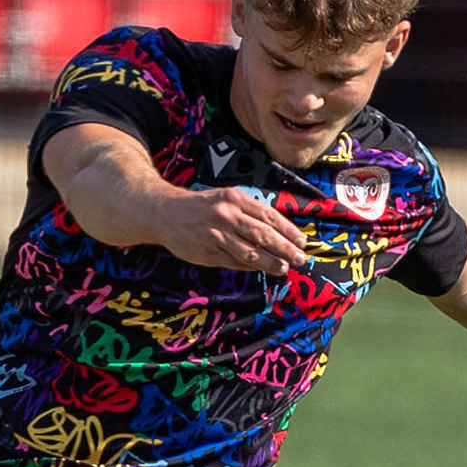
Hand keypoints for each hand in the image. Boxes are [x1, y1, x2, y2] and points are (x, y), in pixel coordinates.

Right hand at [154, 186, 309, 272]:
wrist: (165, 213)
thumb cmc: (201, 206)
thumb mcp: (226, 198)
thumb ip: (249, 212)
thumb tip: (277, 231)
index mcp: (234, 199)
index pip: (268, 216)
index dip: (288, 230)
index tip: (301, 241)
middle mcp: (226, 215)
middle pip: (263, 235)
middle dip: (285, 249)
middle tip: (300, 259)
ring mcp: (216, 235)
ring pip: (250, 252)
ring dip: (270, 262)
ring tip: (284, 268)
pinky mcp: (207, 252)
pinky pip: (234, 262)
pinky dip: (249, 266)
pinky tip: (260, 268)